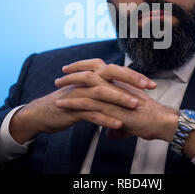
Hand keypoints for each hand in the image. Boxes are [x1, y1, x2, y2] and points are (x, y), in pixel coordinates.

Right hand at [9, 59, 155, 143]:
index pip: (116, 70)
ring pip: (102, 92)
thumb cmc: (69, 102)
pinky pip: (91, 113)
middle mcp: (86, 80)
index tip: (152, 84)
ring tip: (136, 105)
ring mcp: (79, 93)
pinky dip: (105, 119)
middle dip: (130, 78)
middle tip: (148, 86)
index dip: (134, 75)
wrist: (42, 113)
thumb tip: (124, 90)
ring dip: (120, 98)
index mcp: (92, 75)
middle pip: (110, 73)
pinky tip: (118, 125)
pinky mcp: (73, 108)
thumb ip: (104, 88)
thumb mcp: (88, 92)